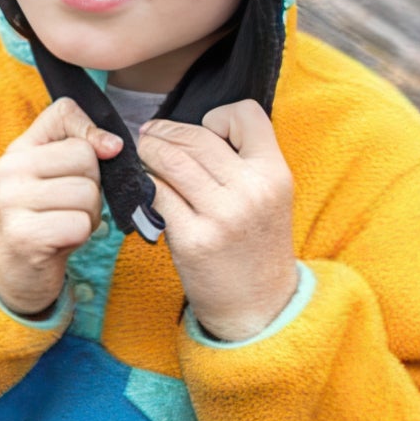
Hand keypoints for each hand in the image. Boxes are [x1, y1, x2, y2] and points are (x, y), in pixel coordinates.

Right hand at [0, 97, 123, 317]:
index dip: (91, 132)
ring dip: (89, 215)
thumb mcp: (53, 174)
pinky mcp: (24, 236)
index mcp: (17, 149)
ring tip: (65, 223)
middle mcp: (8, 170)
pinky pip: (81, 224)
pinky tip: (61, 241)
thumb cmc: (44, 217)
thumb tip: (113, 145)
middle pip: (85, 157)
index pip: (64, 112)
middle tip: (70, 205)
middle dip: (93, 186)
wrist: (14, 270)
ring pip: (87, 193)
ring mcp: (12, 202)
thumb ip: (79, 143)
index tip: (97, 156)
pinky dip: (81, 236)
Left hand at [138, 101, 297, 340]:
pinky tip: (147, 188)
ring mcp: (222, 216)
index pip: (246, 114)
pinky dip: (147, 185)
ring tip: (144, 153)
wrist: (260, 307)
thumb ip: (243, 161)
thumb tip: (192, 127)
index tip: (205, 130)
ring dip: (150, 151)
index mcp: (275, 174)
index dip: (220, 115)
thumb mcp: (269, 196)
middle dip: (166, 131)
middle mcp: (251, 191)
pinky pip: (157, 194)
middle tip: (151, 134)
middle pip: (196, 136)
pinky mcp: (193, 239)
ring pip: (171, 160)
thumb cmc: (256, 245)